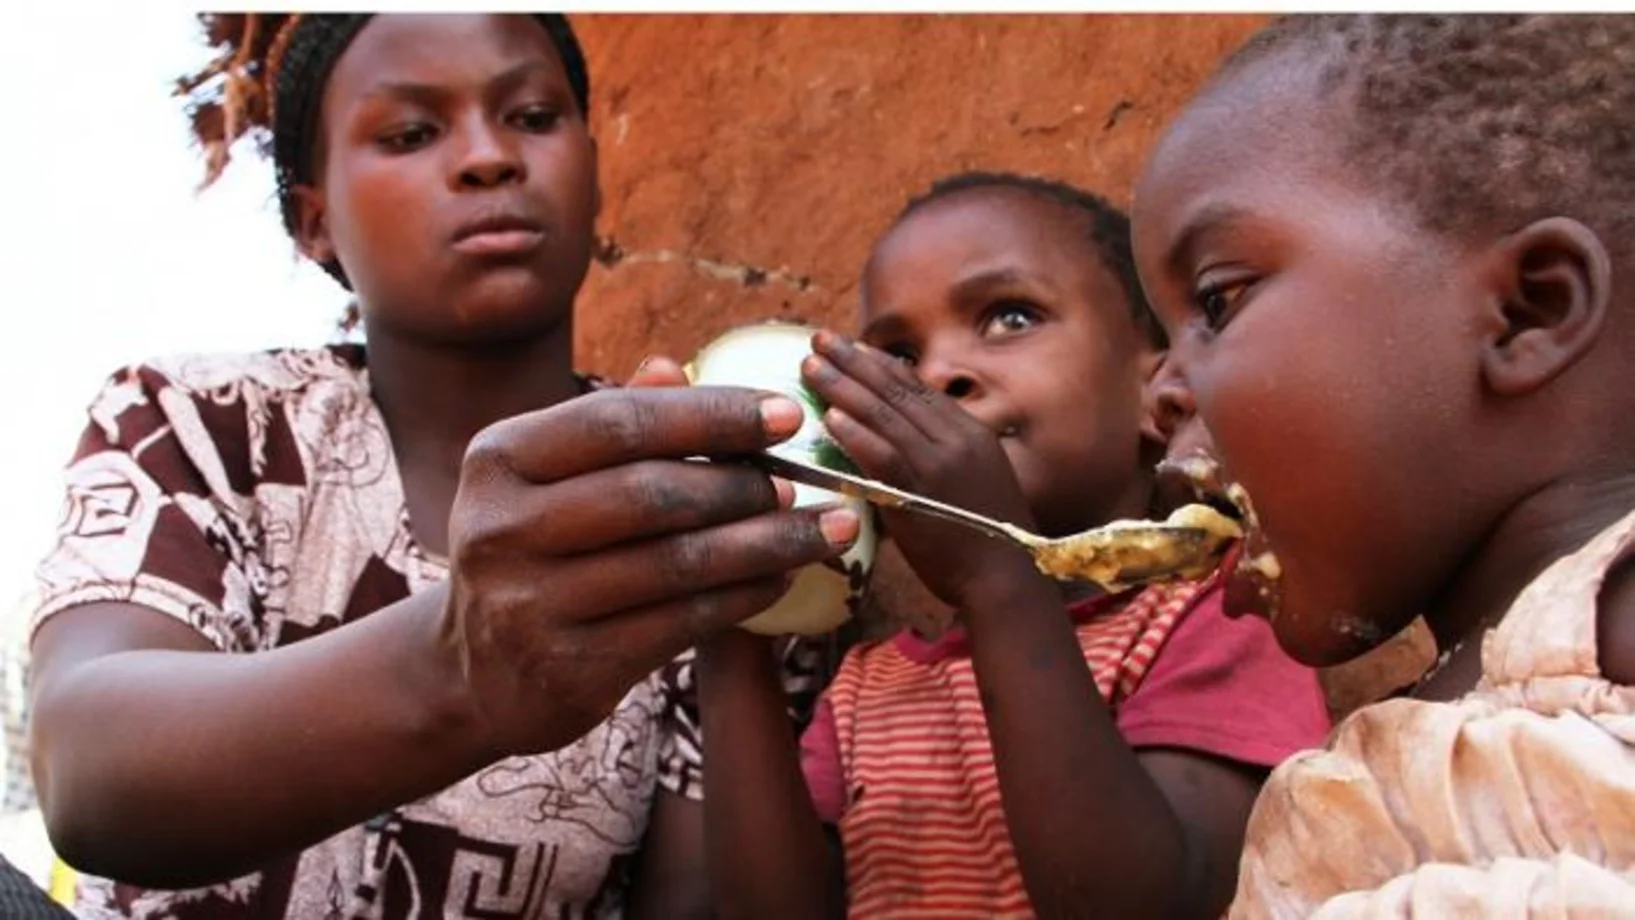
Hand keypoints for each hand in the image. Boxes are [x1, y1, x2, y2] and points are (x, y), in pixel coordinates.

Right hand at [443, 359, 858, 756]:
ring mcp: (530, 604)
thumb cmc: (537, 550)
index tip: (787, 415)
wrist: (478, 674)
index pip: (618, 422)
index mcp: (499, 458)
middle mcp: (502, 527)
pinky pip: (679, 623)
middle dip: (742, 486)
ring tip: (821, 529)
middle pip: (650, 493)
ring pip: (675, 564)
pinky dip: (742, 597)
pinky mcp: (568, 668)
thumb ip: (608, 425)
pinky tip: (781, 578)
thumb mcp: (548, 479)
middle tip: (803, 483)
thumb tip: (672, 365)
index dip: (711, 415)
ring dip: (764, 544)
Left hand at [800, 330, 1040, 608]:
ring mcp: (941, 463)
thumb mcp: (975, 482)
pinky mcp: (924, 493)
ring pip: (885, 415)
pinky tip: (830, 416)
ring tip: (811, 365)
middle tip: (819, 338)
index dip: (880, 363)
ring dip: (844, 386)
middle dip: (854, 361)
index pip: (918, 387)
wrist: (1008, 579)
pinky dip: (856, 433)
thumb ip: (940, 457)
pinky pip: (884, 455)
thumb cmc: (986, 540)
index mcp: (970, 432)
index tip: (851, 347)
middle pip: (897, 389)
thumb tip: (898, 445)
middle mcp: (957, 438)